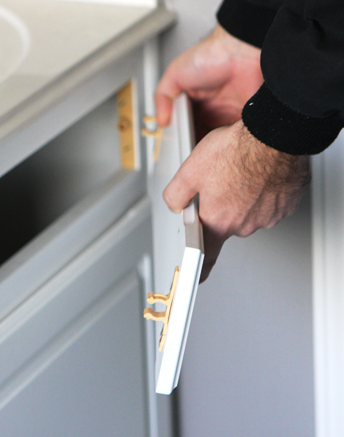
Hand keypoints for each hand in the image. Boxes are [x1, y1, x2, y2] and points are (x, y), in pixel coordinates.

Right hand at [156, 26, 262, 139]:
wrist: (241, 52)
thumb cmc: (212, 55)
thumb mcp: (174, 74)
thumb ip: (162, 97)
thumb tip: (161, 120)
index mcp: (193, 100)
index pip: (182, 124)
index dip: (177, 135)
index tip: (173, 144)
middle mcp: (210, 108)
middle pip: (198, 133)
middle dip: (191, 142)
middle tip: (185, 149)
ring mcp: (226, 114)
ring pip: (214, 138)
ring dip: (207, 144)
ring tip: (198, 150)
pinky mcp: (241, 118)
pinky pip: (232, 136)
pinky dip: (226, 142)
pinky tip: (217, 146)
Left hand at [164, 121, 309, 281]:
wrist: (274, 136)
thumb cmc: (237, 150)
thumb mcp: (190, 170)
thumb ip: (176, 195)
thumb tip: (175, 204)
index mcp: (218, 221)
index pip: (206, 256)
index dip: (200, 268)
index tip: (198, 275)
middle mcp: (244, 224)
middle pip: (226, 224)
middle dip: (221, 207)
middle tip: (221, 182)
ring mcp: (268, 216)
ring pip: (248, 212)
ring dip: (243, 197)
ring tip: (240, 173)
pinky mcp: (285, 205)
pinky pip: (268, 203)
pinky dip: (263, 192)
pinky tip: (258, 174)